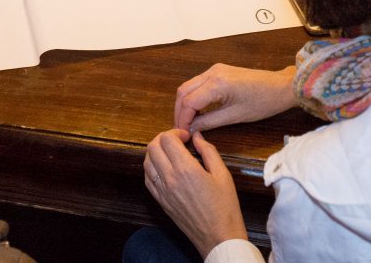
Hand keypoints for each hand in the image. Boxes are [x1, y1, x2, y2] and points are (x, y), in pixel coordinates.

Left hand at [144, 129, 247, 258]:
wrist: (218, 237)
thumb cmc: (224, 207)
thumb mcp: (223, 175)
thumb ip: (208, 151)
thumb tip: (197, 136)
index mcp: (186, 169)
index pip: (167, 139)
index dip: (176, 132)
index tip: (186, 137)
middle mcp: (170, 178)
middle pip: (153, 147)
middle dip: (163, 138)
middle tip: (177, 141)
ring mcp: (162, 191)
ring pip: (146, 162)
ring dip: (155, 152)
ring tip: (170, 153)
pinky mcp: (160, 201)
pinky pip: (147, 178)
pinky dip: (151, 167)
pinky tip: (163, 167)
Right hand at [174, 64, 296, 132]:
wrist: (282, 87)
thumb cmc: (263, 103)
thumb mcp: (235, 116)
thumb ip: (210, 121)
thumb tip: (191, 129)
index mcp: (216, 84)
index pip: (188, 101)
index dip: (182, 119)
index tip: (182, 134)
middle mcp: (211, 72)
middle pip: (183, 91)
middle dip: (179, 111)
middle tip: (180, 129)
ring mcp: (214, 69)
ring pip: (189, 86)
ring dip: (185, 103)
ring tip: (187, 122)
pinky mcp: (218, 71)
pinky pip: (198, 83)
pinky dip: (193, 97)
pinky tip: (197, 111)